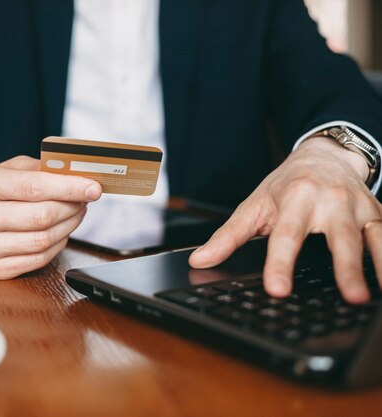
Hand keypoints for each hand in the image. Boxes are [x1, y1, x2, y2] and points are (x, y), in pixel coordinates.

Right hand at [0, 156, 101, 278]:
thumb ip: (39, 168)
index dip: (69, 187)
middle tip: (85, 199)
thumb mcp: (5, 169)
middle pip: (42, 216)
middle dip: (72, 207)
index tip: (94, 187)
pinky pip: (38, 259)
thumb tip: (78, 174)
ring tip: (75, 213)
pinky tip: (60, 231)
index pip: (34, 187)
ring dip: (69, 226)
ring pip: (43, 240)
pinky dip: (57, 244)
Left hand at [189, 136, 381, 303]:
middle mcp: (331, 201)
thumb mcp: (254, 205)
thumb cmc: (286, 184)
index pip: (286, 236)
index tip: (278, 289)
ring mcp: (359, 208)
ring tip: (378, 295)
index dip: (280, 264)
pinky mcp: (379, 215)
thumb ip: (228, 236)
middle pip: (339, 238)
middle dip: (346, 267)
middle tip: (351, 296)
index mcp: (296, 198)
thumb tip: (199, 261)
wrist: (324, 155)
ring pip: (374, 238)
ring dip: (381, 265)